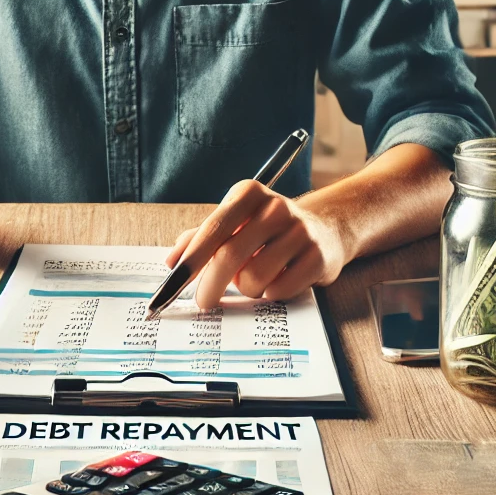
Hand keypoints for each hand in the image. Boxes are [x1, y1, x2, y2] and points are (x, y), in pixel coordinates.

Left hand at [164, 181, 349, 307]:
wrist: (324, 229)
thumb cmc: (266, 229)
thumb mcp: (234, 223)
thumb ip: (200, 239)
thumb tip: (172, 261)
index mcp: (249, 193)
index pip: (212, 230)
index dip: (190, 261)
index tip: (171, 286)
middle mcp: (276, 207)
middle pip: (229, 256)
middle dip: (210, 285)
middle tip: (203, 301)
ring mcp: (301, 232)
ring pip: (254, 278)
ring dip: (246, 288)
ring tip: (253, 278)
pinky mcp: (318, 257)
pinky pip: (279, 290)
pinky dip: (270, 293)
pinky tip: (276, 280)